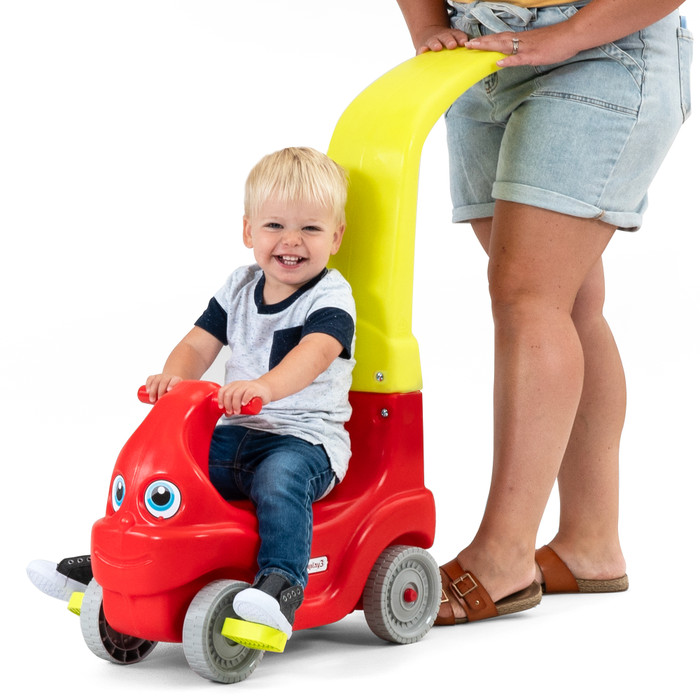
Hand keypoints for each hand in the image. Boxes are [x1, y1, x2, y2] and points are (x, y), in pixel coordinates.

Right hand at [144, 374, 182, 402]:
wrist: (170, 382)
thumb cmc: (174, 393)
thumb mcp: (178, 396)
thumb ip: (177, 404)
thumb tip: (176, 417)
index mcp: (177, 380)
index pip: (175, 380)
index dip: (172, 383)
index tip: (169, 390)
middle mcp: (169, 377)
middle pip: (164, 381)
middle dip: (160, 390)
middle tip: (159, 399)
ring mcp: (161, 376)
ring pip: (156, 380)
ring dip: (153, 389)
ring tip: (152, 399)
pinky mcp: (154, 377)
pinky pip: (150, 378)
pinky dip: (148, 384)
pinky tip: (147, 390)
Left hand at [218, 380, 271, 415]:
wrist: (265, 388)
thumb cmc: (251, 394)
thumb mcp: (240, 398)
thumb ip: (233, 405)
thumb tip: (227, 414)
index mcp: (233, 385)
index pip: (223, 390)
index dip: (220, 399)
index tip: (221, 407)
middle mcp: (239, 384)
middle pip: (229, 394)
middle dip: (228, 404)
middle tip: (230, 412)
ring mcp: (247, 386)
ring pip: (237, 394)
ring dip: (235, 404)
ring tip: (237, 412)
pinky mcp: (255, 389)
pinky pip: (248, 393)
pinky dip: (244, 399)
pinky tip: (243, 404)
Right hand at [414, 25, 468, 53]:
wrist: (429, 34)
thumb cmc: (445, 42)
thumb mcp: (455, 39)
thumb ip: (461, 43)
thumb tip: (469, 48)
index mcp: (451, 35)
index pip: (457, 35)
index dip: (460, 38)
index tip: (464, 43)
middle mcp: (441, 37)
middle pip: (446, 37)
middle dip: (449, 41)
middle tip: (452, 45)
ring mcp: (431, 41)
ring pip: (433, 42)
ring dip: (435, 44)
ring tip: (438, 48)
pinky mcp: (422, 47)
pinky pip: (422, 49)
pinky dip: (422, 50)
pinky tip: (423, 51)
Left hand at [465, 23, 583, 66]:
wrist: (571, 35)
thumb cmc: (556, 40)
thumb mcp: (536, 44)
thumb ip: (523, 50)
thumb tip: (512, 55)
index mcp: (521, 39)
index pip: (500, 38)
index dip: (486, 41)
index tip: (473, 43)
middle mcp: (521, 41)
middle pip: (498, 40)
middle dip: (482, 43)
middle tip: (467, 44)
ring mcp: (527, 47)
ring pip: (505, 46)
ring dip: (489, 46)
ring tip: (475, 47)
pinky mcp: (535, 55)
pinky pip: (520, 58)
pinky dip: (509, 61)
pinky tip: (499, 62)